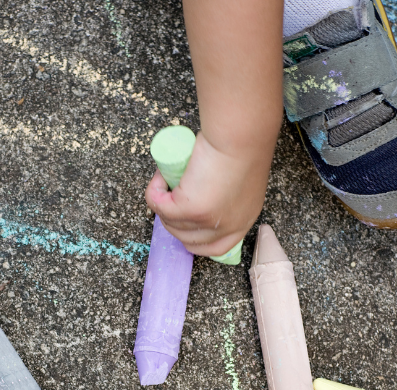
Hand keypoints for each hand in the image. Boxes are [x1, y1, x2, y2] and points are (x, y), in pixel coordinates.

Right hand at [144, 131, 272, 256]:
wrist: (241, 134)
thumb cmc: (243, 144)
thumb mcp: (240, 180)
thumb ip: (228, 194)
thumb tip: (199, 193)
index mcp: (243, 221)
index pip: (215, 248)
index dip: (194, 239)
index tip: (183, 223)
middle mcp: (227, 227)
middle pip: (187, 239)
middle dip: (172, 219)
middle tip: (170, 192)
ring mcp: (209, 221)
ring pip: (170, 222)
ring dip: (162, 202)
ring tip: (167, 178)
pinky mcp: (191, 209)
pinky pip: (159, 206)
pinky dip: (154, 192)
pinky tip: (160, 178)